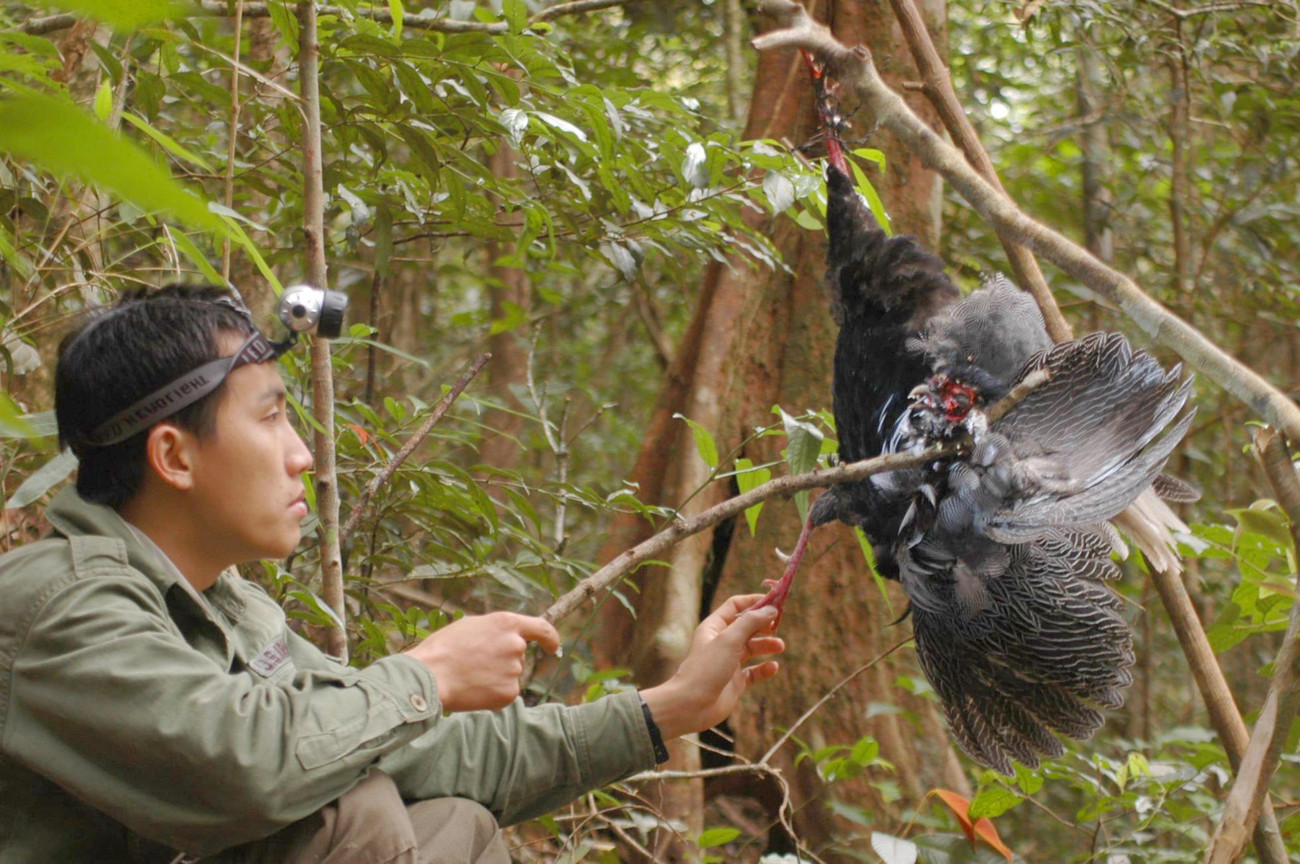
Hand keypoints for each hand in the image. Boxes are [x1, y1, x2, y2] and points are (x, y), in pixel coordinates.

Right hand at [403, 612, 559, 712]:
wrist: (430, 676)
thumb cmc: (443, 649)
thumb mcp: (471, 626)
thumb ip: (496, 631)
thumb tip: (510, 638)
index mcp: (507, 623)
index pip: (542, 629)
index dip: (550, 639)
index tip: (553, 648)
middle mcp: (516, 645)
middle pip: (519, 656)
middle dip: (504, 661)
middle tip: (475, 665)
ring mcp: (514, 670)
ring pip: (510, 675)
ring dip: (496, 677)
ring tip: (469, 676)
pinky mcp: (509, 693)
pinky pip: (505, 693)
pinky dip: (492, 694)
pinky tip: (473, 690)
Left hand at [639, 594, 783, 739]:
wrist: (692, 705)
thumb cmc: (706, 668)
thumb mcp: (729, 640)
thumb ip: (751, 622)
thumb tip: (771, 609)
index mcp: (714, 627)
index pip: (736, 606)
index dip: (754, 601)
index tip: (775, 601)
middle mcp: (722, 642)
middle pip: (747, 626)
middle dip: (764, 624)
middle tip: (779, 625)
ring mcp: (729, 662)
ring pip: (753, 648)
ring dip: (767, 645)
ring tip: (780, 646)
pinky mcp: (735, 681)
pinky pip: (754, 672)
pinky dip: (765, 669)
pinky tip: (773, 668)